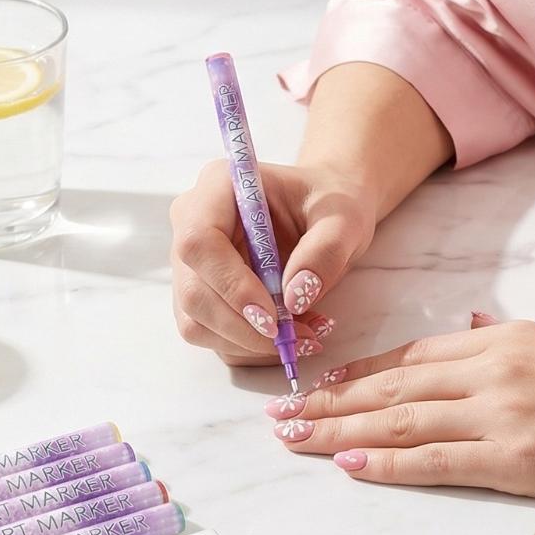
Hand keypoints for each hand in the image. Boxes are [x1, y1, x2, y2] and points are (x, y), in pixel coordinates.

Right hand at [170, 159, 376, 366]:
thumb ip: (326, 251)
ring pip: (196, 321)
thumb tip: (294, 298)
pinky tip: (290, 335)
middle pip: (193, 291)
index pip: (199, 241)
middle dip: (244, 327)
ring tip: (304, 335)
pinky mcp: (201, 293)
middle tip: (299, 338)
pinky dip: (250, 347)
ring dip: (249, 343)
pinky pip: (211, 335)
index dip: (231, 285)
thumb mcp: (344, 219)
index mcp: (218, 186)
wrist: (324, 213)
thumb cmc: (331, 205)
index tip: (275, 317)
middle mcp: (191, 221)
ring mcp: (191, 262)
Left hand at [264, 316, 534, 521]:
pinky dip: (386, 462)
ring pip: (401, 419)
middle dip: (329, 399)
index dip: (359, 370)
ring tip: (294, 438)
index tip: (319, 382)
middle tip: (280, 411)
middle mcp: (496, 368)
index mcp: (506, 338)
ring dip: (339, 429)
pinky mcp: (517, 462)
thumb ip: (506, 337)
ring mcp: (504, 414)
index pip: (414, 353)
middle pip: (393, 384)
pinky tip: (349, 464)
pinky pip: (435, 461)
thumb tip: (466, 322)